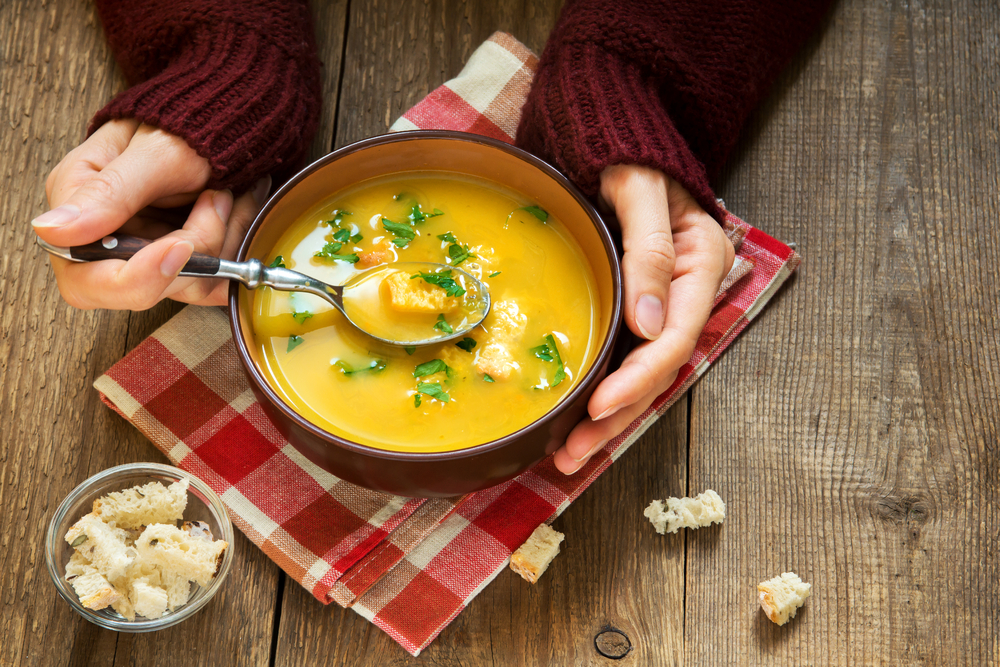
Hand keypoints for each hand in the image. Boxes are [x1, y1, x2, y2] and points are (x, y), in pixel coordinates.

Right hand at [33, 119, 269, 309]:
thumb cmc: (181, 126)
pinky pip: (214, 280)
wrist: (219, 122)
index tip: (181, 246)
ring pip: (188, 285)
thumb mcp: (154, 150)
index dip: (138, 277)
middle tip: (217, 200)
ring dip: (223, 237)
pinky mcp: (183, 264)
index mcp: (79, 208)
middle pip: (141, 291)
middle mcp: (106, 240)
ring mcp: (148, 256)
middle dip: (193, 249)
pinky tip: (235, 208)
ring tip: (226, 192)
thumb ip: (110, 191)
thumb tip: (52, 230)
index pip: (86, 278)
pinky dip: (235, 245)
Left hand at [552, 165, 735, 473]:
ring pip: (640, 374)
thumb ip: (648, 251)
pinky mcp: (634, 306)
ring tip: (567, 455)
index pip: (673, 338)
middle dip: (618, 417)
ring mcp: (660, 303)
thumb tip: (646, 324)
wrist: (617, 136)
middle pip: (657, 370)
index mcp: (699, 265)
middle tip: (573, 453)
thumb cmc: (630, 153)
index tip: (599, 406)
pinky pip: (622, 357)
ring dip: (608, 418)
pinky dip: (602, 391)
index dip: (637, 379)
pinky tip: (576, 420)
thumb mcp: (640, 190)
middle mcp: (684, 294)